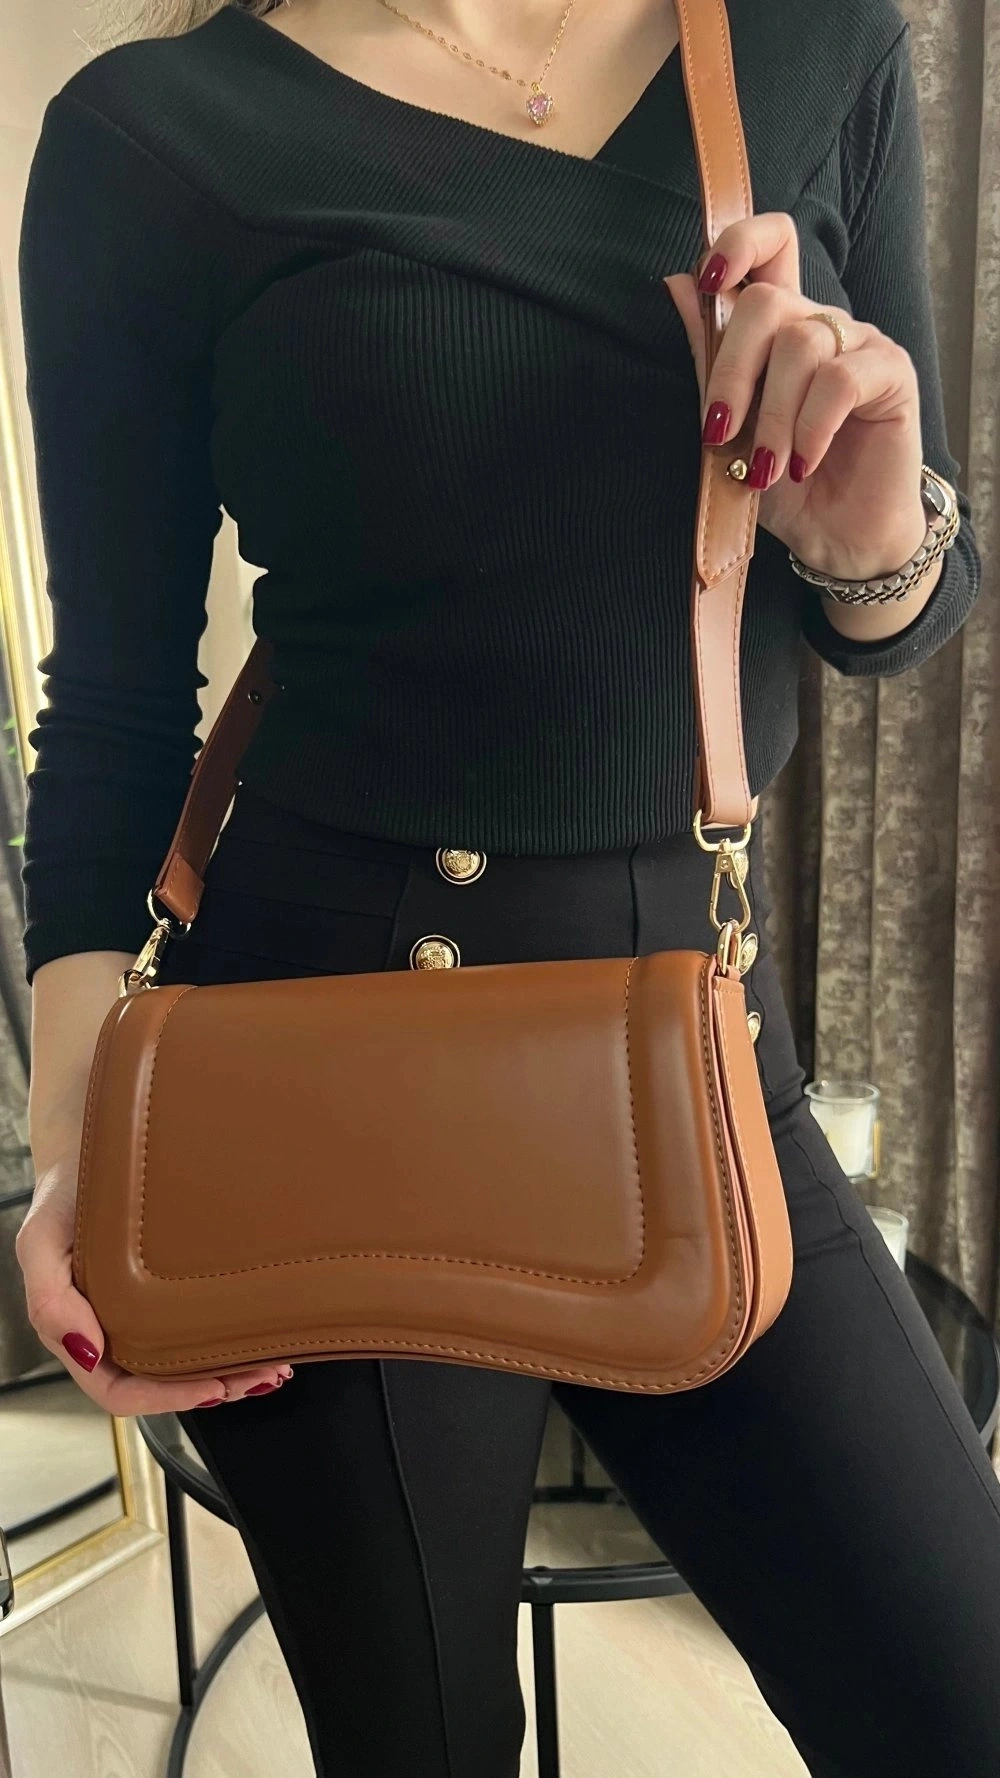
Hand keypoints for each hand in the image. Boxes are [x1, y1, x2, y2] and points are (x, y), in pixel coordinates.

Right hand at [16, 1150, 292, 1413]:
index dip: (166, 1400)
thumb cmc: (65, 1194)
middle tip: (263, 1375)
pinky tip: (263, 1333)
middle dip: (217, 1388)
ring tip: (274, 1364)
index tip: (214, 1388)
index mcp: (79, 1329)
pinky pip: (202, 1321)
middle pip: (164, 1383)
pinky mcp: (172, 1283)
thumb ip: (50, 1299)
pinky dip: (233, 1334)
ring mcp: (144, 1308)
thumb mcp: (41, 1240)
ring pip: (188, 1359)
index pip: (119, 1391)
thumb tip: (87, 1352)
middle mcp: (114, 1326)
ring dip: (232, 1370)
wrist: (92, 1144)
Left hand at [662, 212, 929, 581]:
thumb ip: (708, 360)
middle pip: (767, 301)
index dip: (739, 244)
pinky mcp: (892, 374)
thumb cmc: (782, 484)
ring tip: (766, 470)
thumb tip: (677, 285)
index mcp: (781, 325)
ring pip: (800, 345)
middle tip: (719, 433)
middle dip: (731, 371)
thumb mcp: (730, 428)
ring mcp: (860, 343)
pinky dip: (811, 428)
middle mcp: (821, 323)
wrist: (835, 538)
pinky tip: (802, 464)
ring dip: (772, 418)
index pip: (771, 243)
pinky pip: (841, 380)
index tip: (710, 283)